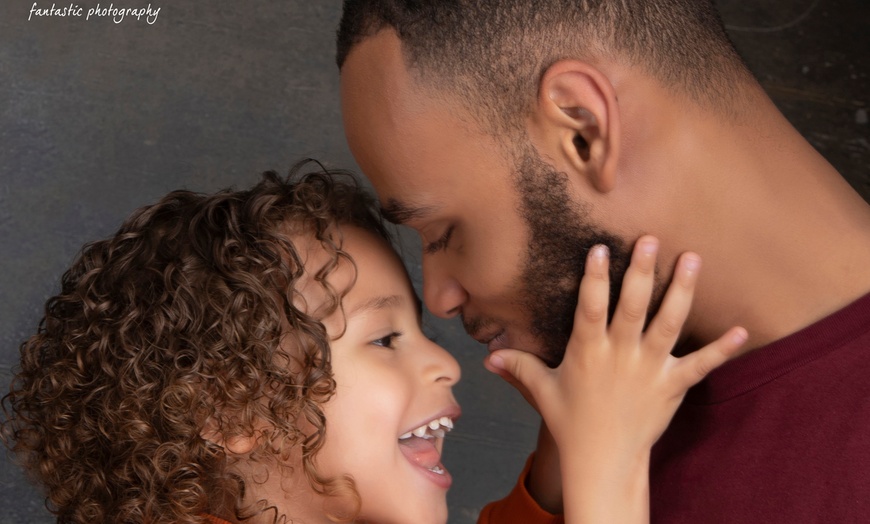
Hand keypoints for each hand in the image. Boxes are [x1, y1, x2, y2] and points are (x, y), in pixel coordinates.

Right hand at [486, 236, 746, 522]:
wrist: (602, 461)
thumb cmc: (571, 422)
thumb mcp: (542, 391)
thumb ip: (519, 366)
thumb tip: (487, 355)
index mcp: (587, 352)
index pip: (590, 309)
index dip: (595, 279)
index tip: (600, 249)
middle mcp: (620, 356)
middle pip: (632, 308)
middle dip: (641, 272)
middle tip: (649, 239)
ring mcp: (649, 370)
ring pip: (668, 325)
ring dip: (681, 292)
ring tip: (691, 259)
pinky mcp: (672, 387)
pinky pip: (700, 365)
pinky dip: (722, 349)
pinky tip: (742, 329)